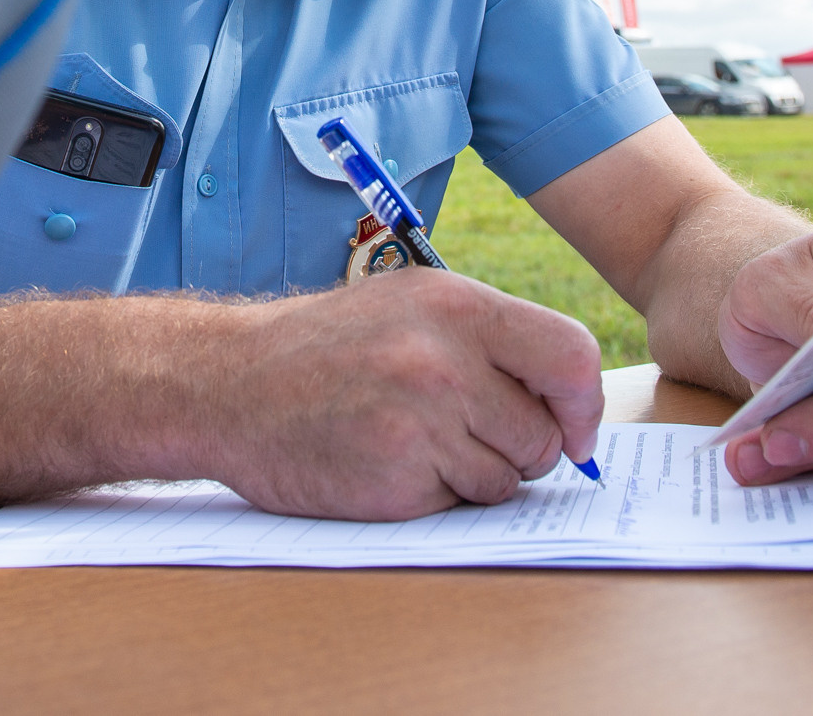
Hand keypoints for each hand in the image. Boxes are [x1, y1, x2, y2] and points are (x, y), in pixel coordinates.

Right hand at [209, 268, 603, 520]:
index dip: (582, 405)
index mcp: (456, 306)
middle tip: (467, 434)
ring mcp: (420, 424)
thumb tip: (571, 405)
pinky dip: (431, 496)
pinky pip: (456, 506)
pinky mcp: (394, 481)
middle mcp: (444, 361)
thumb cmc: (325, 346)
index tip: (573, 428)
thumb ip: (490, 341)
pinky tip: (386, 462)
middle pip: (544, 436)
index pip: (571, 357)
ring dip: (474, 475)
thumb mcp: (410, 306)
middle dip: (521, 449)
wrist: (229, 383)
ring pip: (505, 479)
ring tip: (414, 440)